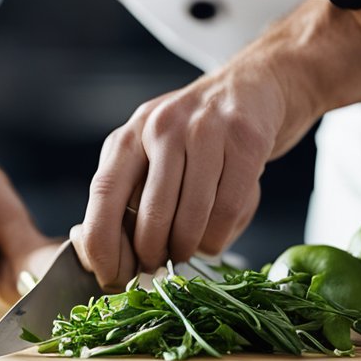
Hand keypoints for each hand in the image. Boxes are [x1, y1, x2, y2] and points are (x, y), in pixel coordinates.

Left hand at [78, 0, 360, 286]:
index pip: (104, 192)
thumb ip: (131, 191)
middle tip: (162, 266)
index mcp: (132, 134)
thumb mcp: (154, 149)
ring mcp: (205, 129)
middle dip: (156, 254)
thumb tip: (107, 254)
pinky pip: (229, 208)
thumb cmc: (200, 132)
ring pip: (192, 217)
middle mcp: (162, 127)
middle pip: (151, 214)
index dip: (103, 242)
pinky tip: (219, 234)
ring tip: (194, 249)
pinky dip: (222, 235)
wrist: (258, 85)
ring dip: (192, 248)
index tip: (110, 275)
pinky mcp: (245, 139)